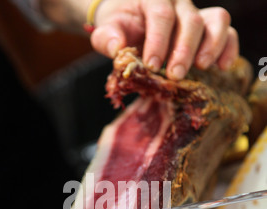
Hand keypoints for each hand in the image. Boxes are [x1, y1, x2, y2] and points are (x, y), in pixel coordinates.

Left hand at [91, 0, 238, 79]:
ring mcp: (197, 14)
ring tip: (202, 67)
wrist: (130, 22)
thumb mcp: (108, 30)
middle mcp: (179, 3)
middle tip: (175, 75)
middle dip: (184, 50)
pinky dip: (229, 48)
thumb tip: (116, 48)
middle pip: (191, 19)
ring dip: (212, 45)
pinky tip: (223, 67)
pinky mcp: (209, 28)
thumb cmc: (121, 27)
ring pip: (217, 19)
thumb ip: (106, 38)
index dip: (158, 40)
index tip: (152, 65)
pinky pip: (228, 31)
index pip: (161, 14)